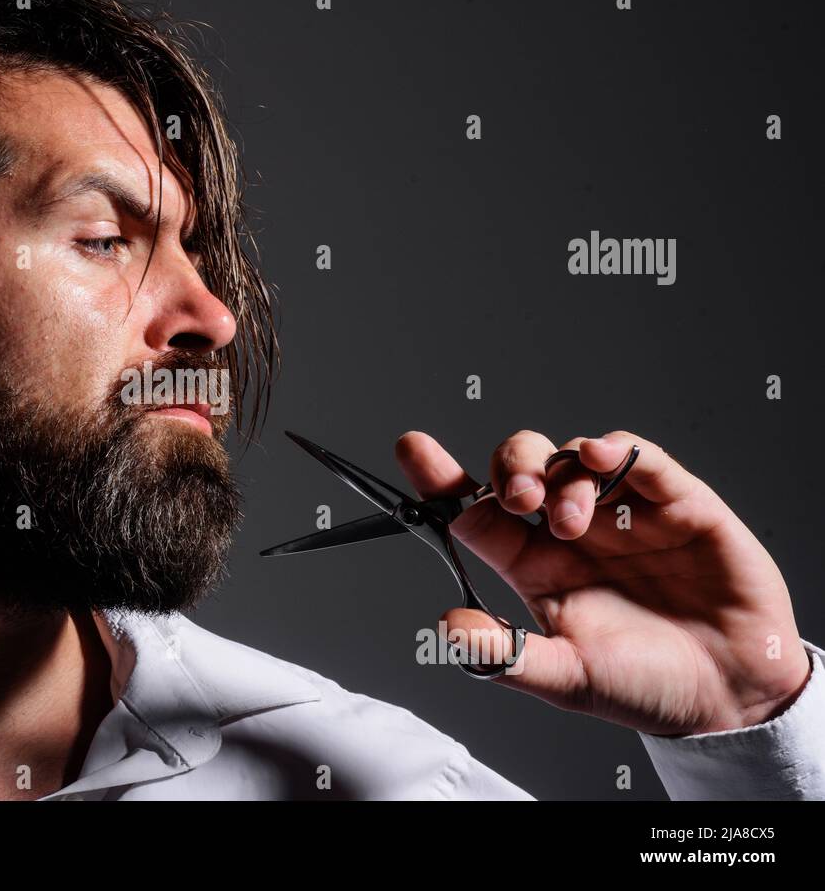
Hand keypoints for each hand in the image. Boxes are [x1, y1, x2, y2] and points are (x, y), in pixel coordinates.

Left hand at [395, 429, 811, 735]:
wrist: (732, 697)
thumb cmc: (645, 685)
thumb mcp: (566, 678)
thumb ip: (505, 653)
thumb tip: (447, 624)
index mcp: (533, 565)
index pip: (475, 510)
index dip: (440, 477)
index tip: (412, 447)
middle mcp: (570, 531)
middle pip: (520, 467)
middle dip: (509, 468)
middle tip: (518, 499)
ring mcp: (622, 512)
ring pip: (572, 458)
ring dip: (562, 476)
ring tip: (572, 523)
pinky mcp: (677, 504)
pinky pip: (641, 459)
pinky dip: (617, 450)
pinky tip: (603, 457)